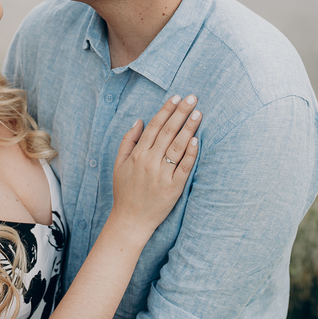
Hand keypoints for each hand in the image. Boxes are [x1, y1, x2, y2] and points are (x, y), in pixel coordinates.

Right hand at [111, 95, 200, 231]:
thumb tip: (140, 121)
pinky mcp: (174, 188)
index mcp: (137, 155)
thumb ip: (128, 141)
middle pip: (168, 132)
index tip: (177, 97)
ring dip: (189, 128)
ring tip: (198, 113)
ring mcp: (163, 175)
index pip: (155, 126)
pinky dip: (190, 153)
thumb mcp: (119, 164)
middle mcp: (150, 162)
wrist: (130, 221)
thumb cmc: (125, 192)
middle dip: (181, 112)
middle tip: (193, 98)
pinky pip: (185, 167)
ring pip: (178, 146)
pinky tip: (196, 140)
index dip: (166, 110)